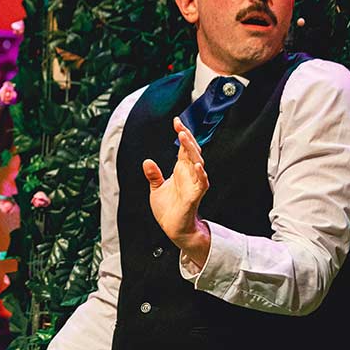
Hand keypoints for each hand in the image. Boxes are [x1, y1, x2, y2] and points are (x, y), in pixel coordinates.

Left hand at [142, 116, 211, 266]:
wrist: (173, 228)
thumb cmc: (168, 209)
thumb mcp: (156, 189)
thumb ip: (153, 175)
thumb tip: (147, 162)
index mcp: (181, 170)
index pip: (183, 148)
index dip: (182, 134)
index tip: (176, 121)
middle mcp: (190, 174)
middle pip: (191, 151)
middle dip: (187, 138)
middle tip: (180, 126)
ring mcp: (194, 183)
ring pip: (197, 162)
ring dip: (191, 150)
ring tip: (184, 137)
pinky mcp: (196, 195)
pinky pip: (202, 182)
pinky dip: (201, 173)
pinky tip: (197, 165)